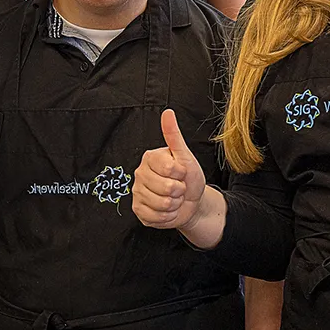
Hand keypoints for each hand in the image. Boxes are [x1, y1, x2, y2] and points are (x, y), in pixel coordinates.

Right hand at [132, 109, 207, 229]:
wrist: (192, 202)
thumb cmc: (189, 177)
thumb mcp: (185, 156)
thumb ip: (174, 135)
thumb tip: (168, 112)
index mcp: (149, 158)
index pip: (168, 168)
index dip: (181, 174)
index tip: (181, 173)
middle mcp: (140, 174)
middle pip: (165, 188)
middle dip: (179, 191)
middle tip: (179, 188)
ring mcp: (137, 193)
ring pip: (161, 204)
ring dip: (174, 205)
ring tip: (174, 198)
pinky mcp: (138, 210)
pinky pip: (154, 217)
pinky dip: (167, 216)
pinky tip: (168, 210)